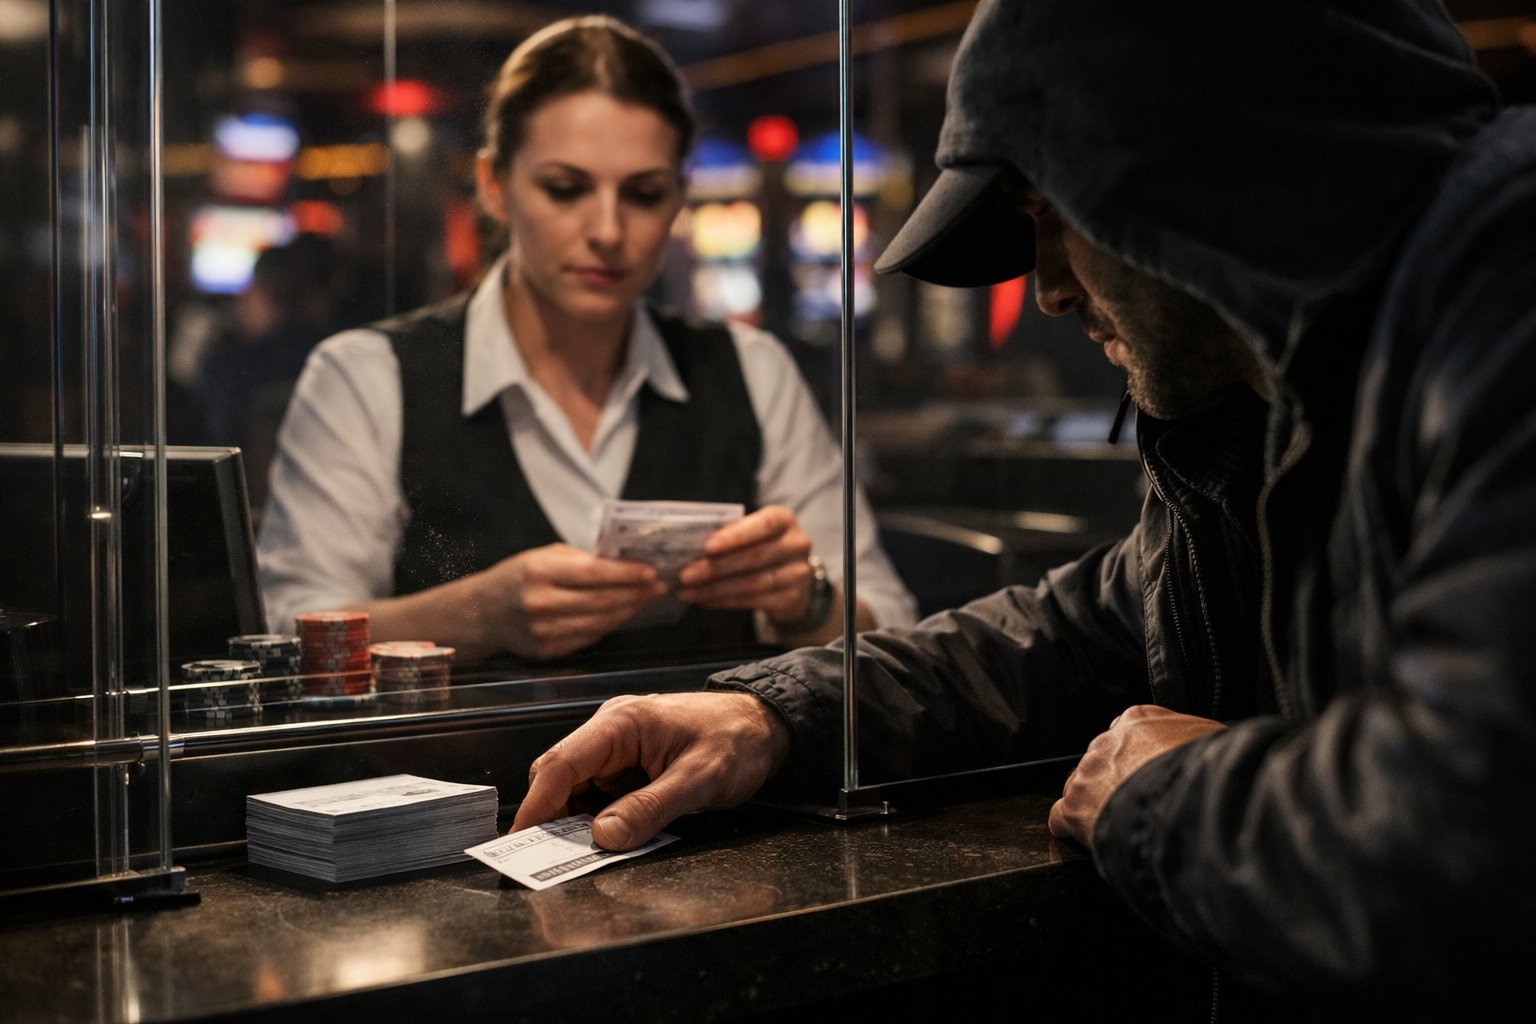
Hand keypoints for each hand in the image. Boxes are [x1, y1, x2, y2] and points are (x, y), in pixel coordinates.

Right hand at [473, 543, 665, 659]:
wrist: (483, 612)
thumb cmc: (519, 576)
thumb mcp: (545, 556)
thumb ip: (582, 560)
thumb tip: (626, 563)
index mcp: (540, 571)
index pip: (594, 573)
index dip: (627, 574)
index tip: (651, 571)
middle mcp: (541, 603)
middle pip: (603, 601)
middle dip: (636, 593)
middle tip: (659, 586)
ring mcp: (544, 631)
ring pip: (600, 623)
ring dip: (629, 611)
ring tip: (647, 599)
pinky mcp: (548, 650)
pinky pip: (590, 637)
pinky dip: (611, 625)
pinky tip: (624, 614)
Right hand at [512, 691, 790, 849]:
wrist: (766, 727)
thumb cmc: (737, 741)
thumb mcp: (698, 781)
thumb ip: (649, 808)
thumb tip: (602, 836)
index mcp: (622, 722)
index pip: (562, 763)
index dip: (538, 804)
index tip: (522, 840)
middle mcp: (612, 729)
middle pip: (560, 775)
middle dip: (553, 816)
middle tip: (552, 858)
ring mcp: (618, 746)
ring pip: (577, 786)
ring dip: (576, 819)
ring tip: (583, 852)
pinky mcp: (628, 762)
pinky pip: (599, 791)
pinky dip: (598, 815)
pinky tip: (610, 836)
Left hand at [674, 505, 815, 625]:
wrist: (791, 577)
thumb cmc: (761, 547)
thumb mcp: (751, 533)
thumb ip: (730, 534)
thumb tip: (691, 545)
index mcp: (784, 519)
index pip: (763, 525)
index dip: (735, 536)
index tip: (707, 546)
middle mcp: (796, 544)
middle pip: (754, 557)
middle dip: (715, 567)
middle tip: (686, 574)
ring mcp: (798, 573)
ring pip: (752, 583)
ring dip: (715, 589)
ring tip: (688, 591)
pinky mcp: (792, 598)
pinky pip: (753, 601)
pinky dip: (725, 602)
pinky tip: (704, 601)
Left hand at [1048, 705, 1224, 847]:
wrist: (1186, 802)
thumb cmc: (1207, 771)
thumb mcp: (1216, 740)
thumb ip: (1203, 739)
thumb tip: (1215, 747)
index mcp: (1139, 721)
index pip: (1132, 732)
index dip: (1142, 756)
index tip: (1151, 771)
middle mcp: (1108, 741)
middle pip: (1106, 760)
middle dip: (1120, 780)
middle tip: (1141, 803)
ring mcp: (1089, 773)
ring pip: (1083, 786)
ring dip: (1097, 803)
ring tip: (1120, 823)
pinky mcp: (1075, 806)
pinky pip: (1061, 816)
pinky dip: (1071, 828)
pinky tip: (1084, 837)